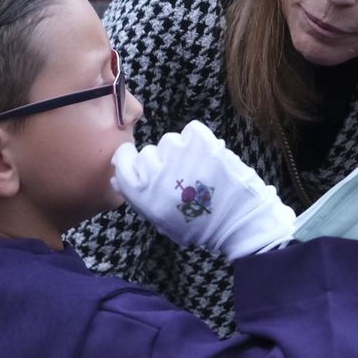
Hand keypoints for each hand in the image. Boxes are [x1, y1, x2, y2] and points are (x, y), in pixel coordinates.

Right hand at [112, 120, 295, 260]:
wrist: (240, 223)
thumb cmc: (200, 226)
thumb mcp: (161, 221)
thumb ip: (138, 198)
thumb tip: (117, 178)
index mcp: (143, 195)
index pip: (122, 161)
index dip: (129, 158)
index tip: (138, 159)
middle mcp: (156, 173)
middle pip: (147, 151)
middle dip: (161, 161)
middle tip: (179, 176)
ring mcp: (179, 154)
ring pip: (170, 141)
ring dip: (181, 151)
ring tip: (198, 170)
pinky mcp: (201, 142)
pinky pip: (191, 131)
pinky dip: (199, 140)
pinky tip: (208, 158)